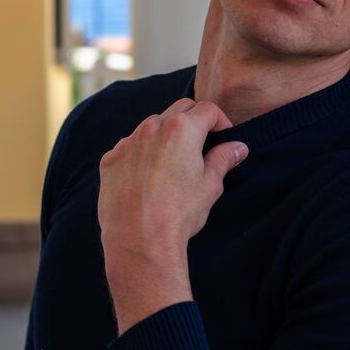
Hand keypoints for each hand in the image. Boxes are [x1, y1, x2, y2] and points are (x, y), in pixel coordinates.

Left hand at [97, 97, 248, 332]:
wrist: (139, 241)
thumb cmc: (179, 213)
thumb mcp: (210, 185)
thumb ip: (224, 159)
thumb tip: (238, 147)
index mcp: (182, 129)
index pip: (208, 109)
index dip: (221, 121)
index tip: (224, 136)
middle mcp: (152, 127)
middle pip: (180, 109)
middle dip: (194, 120)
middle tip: (203, 143)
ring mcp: (128, 142)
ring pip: (152, 126)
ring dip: (166, 135)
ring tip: (174, 162)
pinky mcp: (111, 159)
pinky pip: (130, 146)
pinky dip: (142, 153)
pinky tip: (149, 177)